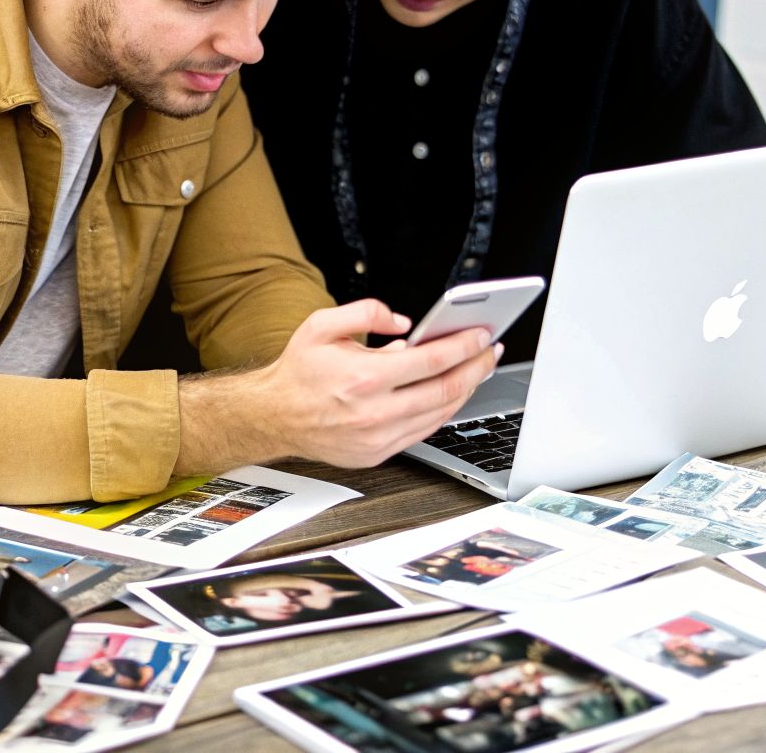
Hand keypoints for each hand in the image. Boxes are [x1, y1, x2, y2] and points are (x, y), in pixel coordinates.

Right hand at [235, 299, 500, 467]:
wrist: (273, 417)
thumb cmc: (298, 372)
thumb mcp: (321, 325)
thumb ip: (366, 311)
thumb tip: (404, 322)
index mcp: (363, 377)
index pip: (431, 360)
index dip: (464, 346)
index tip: (483, 336)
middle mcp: (373, 411)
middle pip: (445, 390)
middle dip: (476, 368)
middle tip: (491, 352)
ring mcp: (377, 437)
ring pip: (439, 414)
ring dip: (465, 391)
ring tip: (476, 370)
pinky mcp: (377, 453)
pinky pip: (423, 432)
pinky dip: (442, 412)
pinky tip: (449, 394)